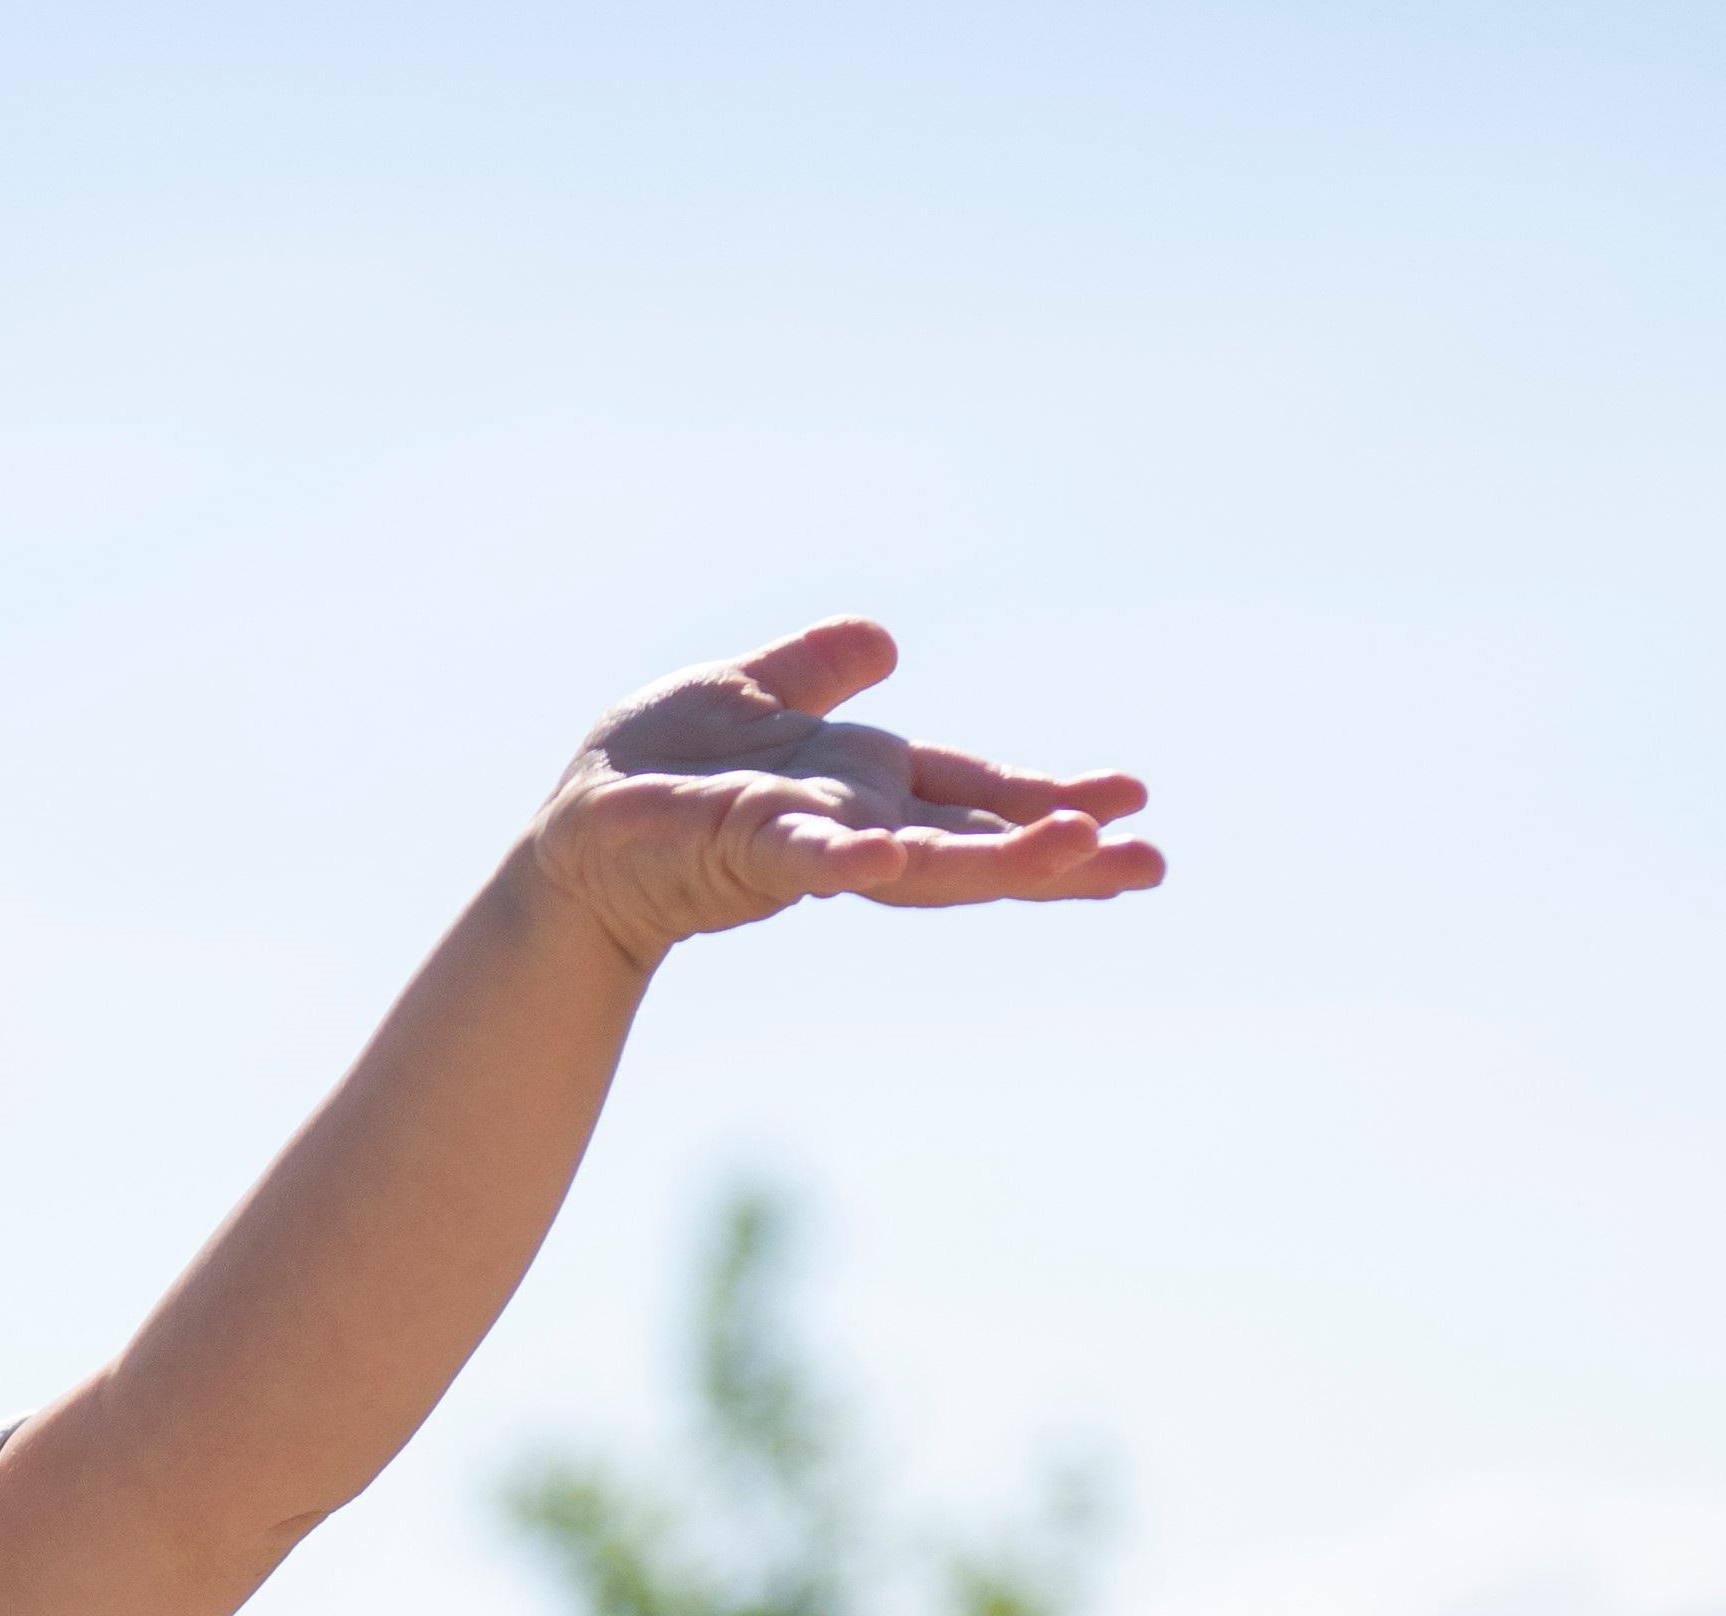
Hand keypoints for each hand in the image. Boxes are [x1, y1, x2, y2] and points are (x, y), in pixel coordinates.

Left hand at [528, 616, 1160, 966]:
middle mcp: (852, 824)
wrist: (574, 832)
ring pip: (917, 860)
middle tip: (1152, 864)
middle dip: (1061, 855)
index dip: (1046, 801)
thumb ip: (820, 671)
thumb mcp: (751, 694)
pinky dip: (852, 857)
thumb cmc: (656, 772)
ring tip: (1079, 852)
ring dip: (999, 860)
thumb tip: (884, 640)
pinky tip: (894, 853)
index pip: (976, 797)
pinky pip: (809, 856)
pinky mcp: (745, 850)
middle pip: (974, 844)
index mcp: (866, 787)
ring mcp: (806, 843)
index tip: (1132, 802)